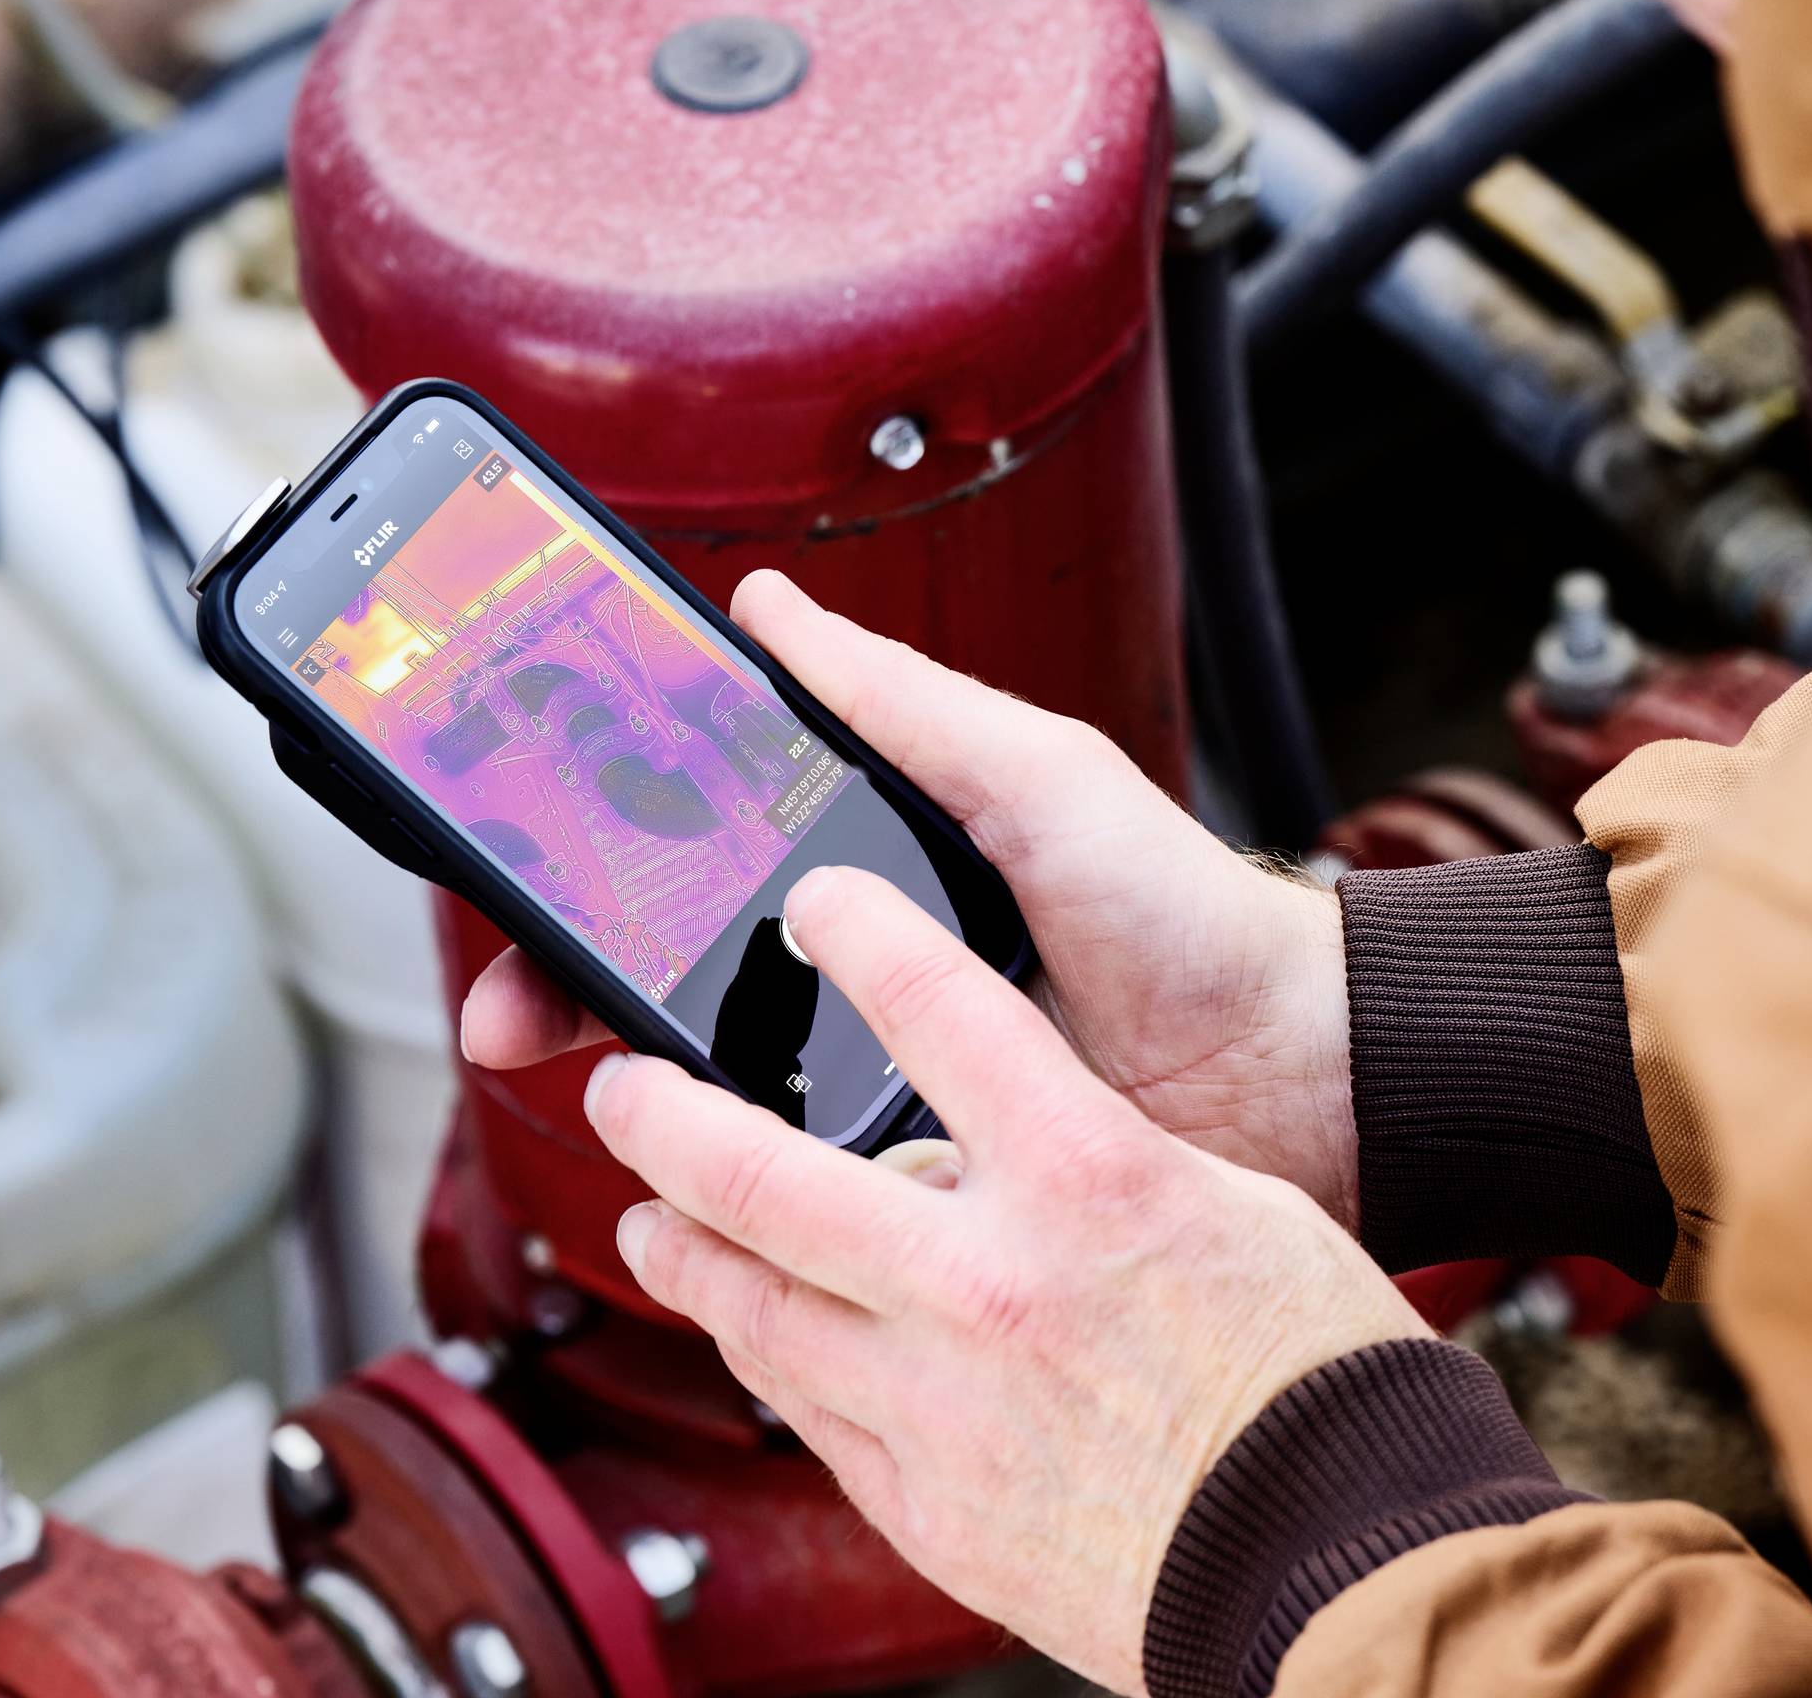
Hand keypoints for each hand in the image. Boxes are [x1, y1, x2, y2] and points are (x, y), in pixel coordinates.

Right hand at [462, 569, 1361, 1226]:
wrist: (1298, 1069)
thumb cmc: (1180, 909)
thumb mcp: (1034, 774)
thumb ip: (901, 702)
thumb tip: (767, 606)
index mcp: (869, 885)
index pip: (689, 872)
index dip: (590, 876)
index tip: (513, 877)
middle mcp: (859, 989)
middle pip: (670, 993)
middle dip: (570, 996)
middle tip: (513, 1017)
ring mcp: (882, 1095)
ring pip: (717, 1110)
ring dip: (639, 1107)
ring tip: (597, 1102)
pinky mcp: (922, 1193)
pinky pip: (807, 1206)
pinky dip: (741, 1204)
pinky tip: (697, 1199)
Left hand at [586, 866, 1426, 1692]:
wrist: (1340, 1566)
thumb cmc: (1316, 1380)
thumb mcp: (1234, 1212)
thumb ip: (1099, 1166)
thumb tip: (1013, 1147)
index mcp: (1089, 1182)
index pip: (940, 1010)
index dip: (861, 936)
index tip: (815, 906)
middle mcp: (990, 1284)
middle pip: (766, 1176)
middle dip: (668, 1120)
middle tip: (625, 1089)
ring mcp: (943, 1405)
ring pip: (755, 1308)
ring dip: (684, 1251)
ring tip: (648, 1219)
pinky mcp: (931, 1509)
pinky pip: (810, 1417)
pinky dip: (771, 1359)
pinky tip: (755, 1335)